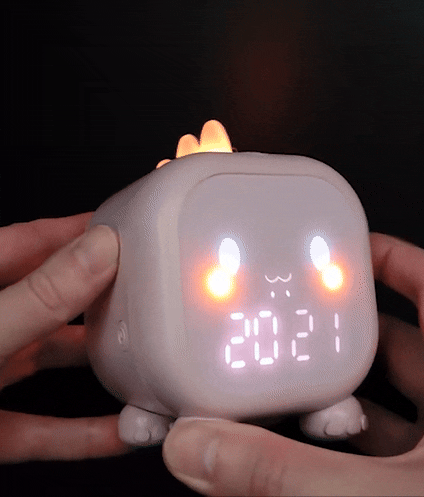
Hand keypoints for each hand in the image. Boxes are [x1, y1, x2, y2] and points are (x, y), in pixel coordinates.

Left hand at [0, 213, 128, 462]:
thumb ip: (37, 297)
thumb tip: (97, 251)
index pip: (36, 241)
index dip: (82, 230)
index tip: (127, 226)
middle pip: (55, 300)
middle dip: (103, 295)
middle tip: (149, 290)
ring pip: (53, 364)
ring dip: (99, 367)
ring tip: (146, 356)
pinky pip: (43, 427)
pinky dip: (81, 435)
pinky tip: (119, 433)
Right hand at [162, 233, 423, 495]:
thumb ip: (282, 474)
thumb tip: (199, 446)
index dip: (398, 260)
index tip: (356, 247)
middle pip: (405, 348)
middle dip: (351, 331)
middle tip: (302, 321)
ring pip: (390, 409)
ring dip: (341, 397)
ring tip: (290, 385)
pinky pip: (383, 460)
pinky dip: (343, 453)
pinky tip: (306, 459)